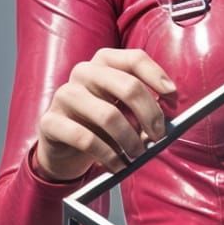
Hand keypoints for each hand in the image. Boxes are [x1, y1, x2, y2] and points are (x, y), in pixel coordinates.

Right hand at [34, 47, 177, 180]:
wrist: (65, 147)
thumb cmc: (102, 125)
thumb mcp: (125, 111)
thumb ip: (144, 109)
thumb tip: (168, 120)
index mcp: (104, 62)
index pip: (135, 59)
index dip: (158, 78)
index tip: (173, 100)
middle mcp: (83, 72)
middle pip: (128, 86)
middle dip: (150, 114)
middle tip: (159, 136)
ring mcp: (65, 95)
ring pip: (108, 115)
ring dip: (130, 140)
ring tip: (137, 155)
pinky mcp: (50, 121)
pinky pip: (85, 139)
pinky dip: (108, 156)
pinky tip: (117, 166)